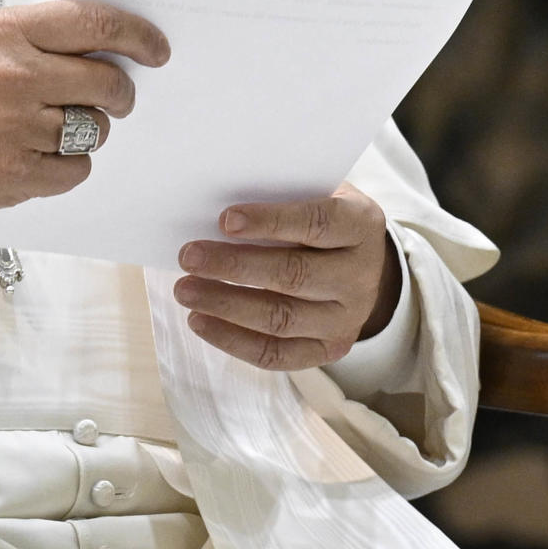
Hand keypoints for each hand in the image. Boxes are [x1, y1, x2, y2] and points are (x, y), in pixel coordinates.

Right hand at [0, 1, 168, 211]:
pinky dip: (68, 164)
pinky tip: (39, 153)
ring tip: (56, 126)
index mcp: (6, 31)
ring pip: (95, 130)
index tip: (158, 49)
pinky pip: (76, 169)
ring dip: (89, 130)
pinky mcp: (13, 173)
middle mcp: (11, 76)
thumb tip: (120, 47)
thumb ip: (49, 37)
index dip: (138, 37)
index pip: (95, 25)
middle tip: (115, 98)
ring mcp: (12, 127)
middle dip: (121, 94)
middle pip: (107, 84)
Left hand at [172, 185, 400, 370]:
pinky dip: (233, 340)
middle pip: (295, 275)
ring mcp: (347, 318)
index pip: (318, 223)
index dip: (271, 221)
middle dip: (235, 266)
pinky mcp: (328, 349)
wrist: (362, 265)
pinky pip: (277, 354)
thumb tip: (217, 211)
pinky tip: (200, 321)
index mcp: (362, 225)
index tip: (225, 220)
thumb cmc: (323, 220)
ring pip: (281, 318)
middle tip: (190, 256)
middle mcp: (361, 275)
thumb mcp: (316, 194)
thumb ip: (281, 195)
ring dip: (226, 305)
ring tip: (185, 290)